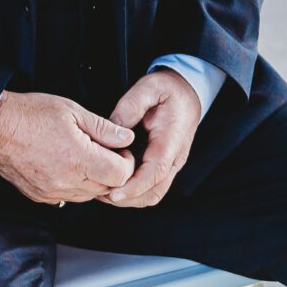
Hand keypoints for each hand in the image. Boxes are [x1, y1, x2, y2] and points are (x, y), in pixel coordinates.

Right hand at [0, 92, 135, 205]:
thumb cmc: (31, 114)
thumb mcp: (72, 110)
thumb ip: (104, 128)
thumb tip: (126, 138)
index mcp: (78, 157)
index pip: (121, 175)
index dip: (126, 162)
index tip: (119, 150)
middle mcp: (68, 180)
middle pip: (108, 188)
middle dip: (112, 171)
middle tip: (102, 151)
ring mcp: (54, 192)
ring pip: (90, 196)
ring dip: (94, 180)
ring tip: (83, 157)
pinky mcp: (42, 197)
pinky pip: (70, 197)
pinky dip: (76, 185)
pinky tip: (67, 166)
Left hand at [102, 69, 202, 210]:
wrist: (187, 92)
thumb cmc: (168, 90)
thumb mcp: (149, 87)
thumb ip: (131, 106)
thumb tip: (114, 126)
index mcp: (171, 141)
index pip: (155, 173)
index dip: (134, 187)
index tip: (114, 194)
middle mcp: (174, 158)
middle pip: (154, 192)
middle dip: (128, 198)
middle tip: (99, 193)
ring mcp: (171, 164)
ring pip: (153, 194)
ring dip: (130, 198)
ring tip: (103, 191)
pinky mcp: (164, 165)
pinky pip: (151, 187)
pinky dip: (134, 192)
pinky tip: (114, 184)